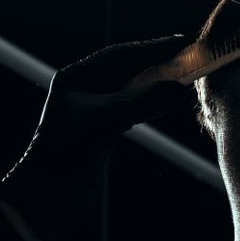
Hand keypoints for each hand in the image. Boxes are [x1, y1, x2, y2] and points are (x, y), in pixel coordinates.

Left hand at [0, 36, 188, 240]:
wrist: (49, 198)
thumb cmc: (65, 154)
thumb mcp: (105, 121)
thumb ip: (143, 101)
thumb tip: (179, 88)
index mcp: (75, 78)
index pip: (119, 55)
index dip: (151, 47)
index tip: (180, 42)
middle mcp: (85, 91)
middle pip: (129, 70)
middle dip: (158, 63)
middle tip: (190, 56)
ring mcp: (97, 112)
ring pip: (135, 90)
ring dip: (160, 84)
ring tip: (187, 76)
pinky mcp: (106, 132)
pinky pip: (136, 110)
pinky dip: (155, 104)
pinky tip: (173, 100)